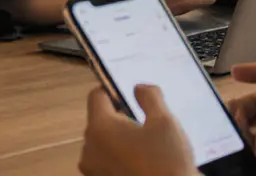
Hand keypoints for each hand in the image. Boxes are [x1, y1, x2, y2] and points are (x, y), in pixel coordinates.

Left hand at [79, 84, 197, 175]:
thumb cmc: (167, 161)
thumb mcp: (165, 121)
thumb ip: (149, 97)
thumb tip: (138, 88)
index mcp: (100, 127)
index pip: (97, 95)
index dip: (113, 90)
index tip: (133, 98)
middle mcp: (89, 149)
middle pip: (99, 121)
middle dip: (120, 119)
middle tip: (147, 126)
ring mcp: (92, 170)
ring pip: (103, 143)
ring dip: (120, 140)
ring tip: (147, 148)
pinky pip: (106, 162)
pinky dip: (119, 159)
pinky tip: (142, 165)